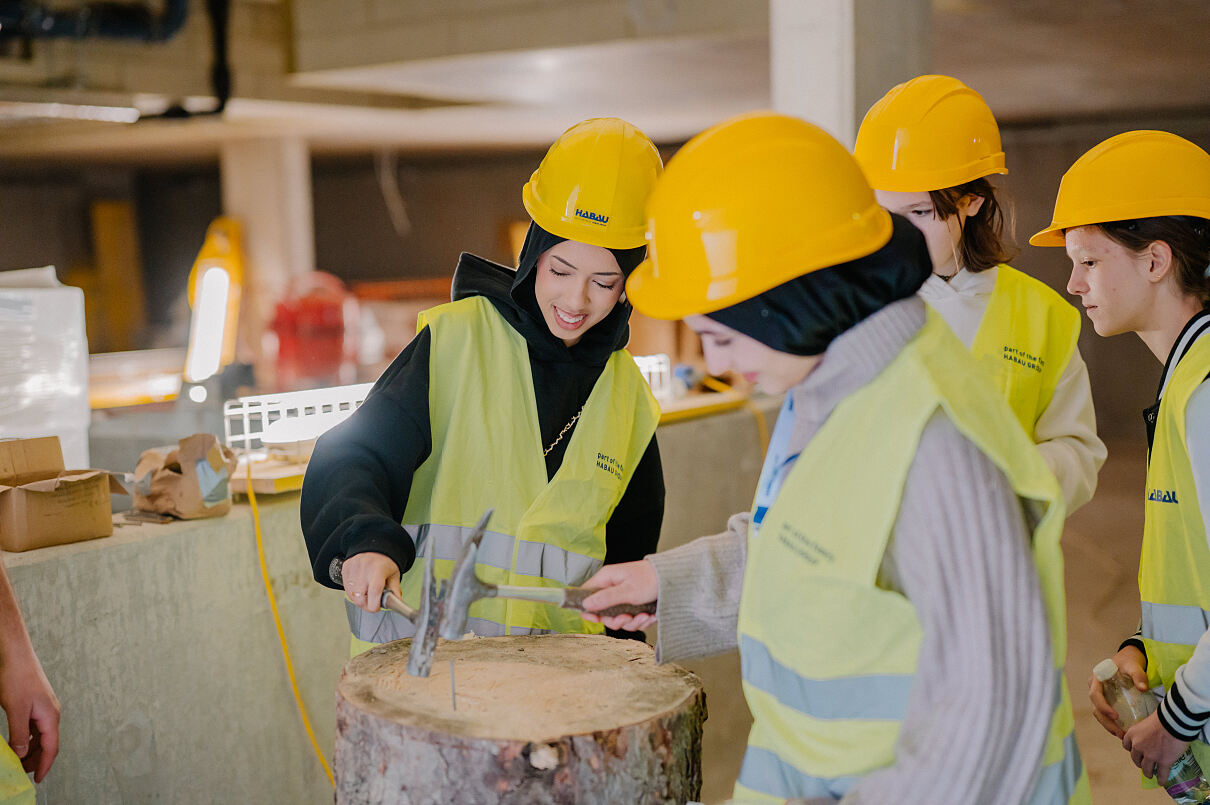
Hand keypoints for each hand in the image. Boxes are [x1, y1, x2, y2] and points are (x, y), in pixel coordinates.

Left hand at [0, 645, 59, 782]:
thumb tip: (21, 753)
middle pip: (48, 743)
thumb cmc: (18, 678)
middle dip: (37, 759)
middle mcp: (51, 713)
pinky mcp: (37, 703)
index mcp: (50, 716)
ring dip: (31, 749)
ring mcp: (44, 707)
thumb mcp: (16, 710)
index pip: (51, 747)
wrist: (17, 655)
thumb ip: (19, 734)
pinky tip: (17, 740)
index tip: (37, 779)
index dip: (44, 765)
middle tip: (23, 772)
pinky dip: (27, 737)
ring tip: (18, 759)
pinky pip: (35, 727)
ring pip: (41, 735)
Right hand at [341, 552, 401, 612]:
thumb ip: (395, 590)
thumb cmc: (385, 560)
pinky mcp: (345, 569)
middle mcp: (364, 568)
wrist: (374, 545)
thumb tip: (396, 603)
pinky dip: (353, 593)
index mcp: (378, 569)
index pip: (374, 591)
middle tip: (373, 602)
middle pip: (360, 597)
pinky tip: (361, 588)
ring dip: (360, 600)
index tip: (378, 607)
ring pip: (352, 595)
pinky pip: (347, 589)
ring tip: (367, 593)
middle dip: (367, 605)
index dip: (375, 605)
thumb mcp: (394, 574)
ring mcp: (353, 568)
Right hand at [579, 560, 657, 631]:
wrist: (675, 578)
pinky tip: (650, 616)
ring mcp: (623, 597)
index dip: (588, 609)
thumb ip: (606, 599)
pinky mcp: (633, 604)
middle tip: (628, 618)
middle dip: (617, 620)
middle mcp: (612, 588)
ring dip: (633, 622)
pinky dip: (641, 621)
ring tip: (645, 616)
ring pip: (618, 618)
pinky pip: (631, 619)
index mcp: (606, 579)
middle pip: (603, 612)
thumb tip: (586, 604)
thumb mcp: (628, 591)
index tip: (597, 619)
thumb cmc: (651, 579)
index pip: (586, 595)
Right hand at [1089, 644, 1147, 738]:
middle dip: (1107, 722)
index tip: (1116, 716)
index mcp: (1097, 679)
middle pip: (1096, 708)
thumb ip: (1138, 675)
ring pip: (1099, 714)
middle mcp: (1095, 688)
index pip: (1095, 695)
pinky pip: (1106, 714)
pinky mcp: (1107, 701)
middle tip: (1121, 733)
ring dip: (1109, 726)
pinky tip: (1124, 731)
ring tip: (1123, 736)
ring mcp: (1100, 696)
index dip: (1103, 707)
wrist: (1128, 659)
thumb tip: (1143, 688)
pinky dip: (1113, 723)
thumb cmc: (1128, 661)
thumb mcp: (1133, 666)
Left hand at [1124, 711, 1188, 785]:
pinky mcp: (1163, 761)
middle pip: (1135, 758)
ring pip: (1146, 768)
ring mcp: (1150, 755)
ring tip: (1150, 774)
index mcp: (1132, 734)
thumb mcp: (1147, 722)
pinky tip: (1161, 781)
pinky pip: (1161, 773)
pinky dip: (1161, 779)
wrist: (1173, 722)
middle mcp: (1138, 746)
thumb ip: (1145, 731)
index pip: (1126, 745)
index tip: (1135, 752)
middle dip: (1139, 762)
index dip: (1131, 750)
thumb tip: (1150, 733)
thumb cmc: (1162, 718)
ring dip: (1148, 772)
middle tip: (1143, 764)